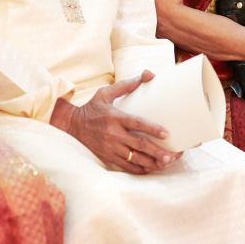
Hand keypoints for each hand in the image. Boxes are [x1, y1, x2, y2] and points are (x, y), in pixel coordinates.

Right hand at [60, 71, 181, 174]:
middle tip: (172, 155)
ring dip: (151, 162)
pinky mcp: (107, 156)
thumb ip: (126, 85)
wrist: (72, 125)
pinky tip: (150, 168)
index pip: (136, 123)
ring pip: (134, 158)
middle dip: (156, 151)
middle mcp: (113, 134)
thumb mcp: (105, 93)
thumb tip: (147, 74)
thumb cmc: (92, 108)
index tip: (166, 134)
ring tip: (165, 163)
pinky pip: (126, 166)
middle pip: (138, 145)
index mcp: (115, 117)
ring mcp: (110, 147)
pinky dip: (139, 169)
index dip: (152, 129)